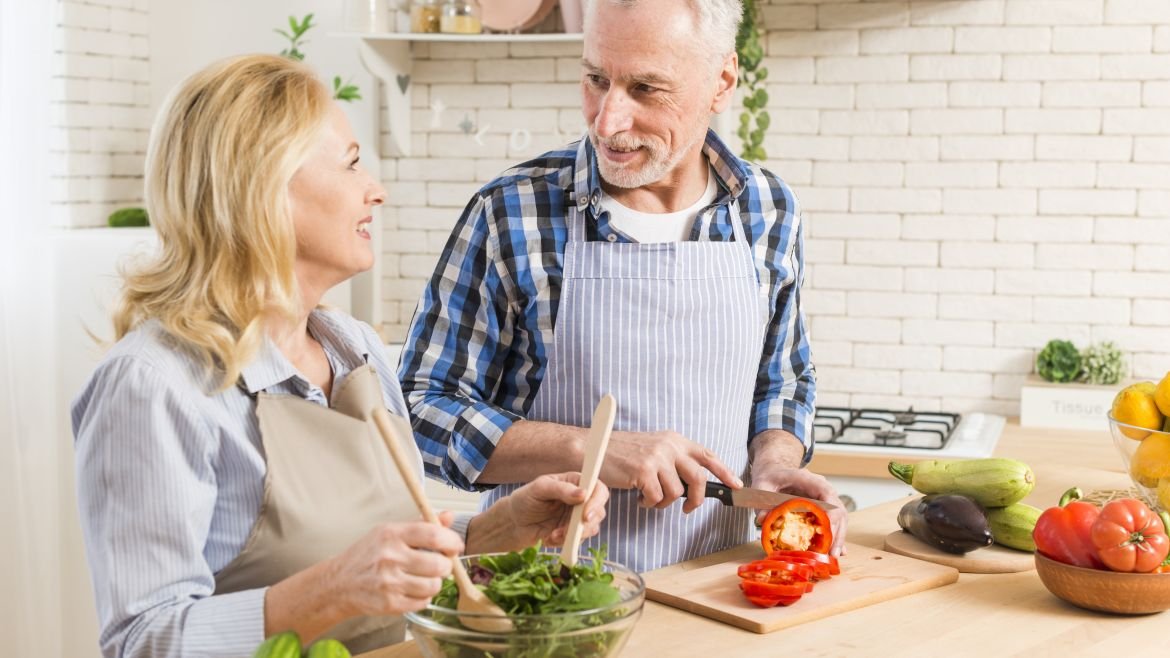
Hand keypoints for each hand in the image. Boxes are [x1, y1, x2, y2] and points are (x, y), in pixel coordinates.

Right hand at [324, 515, 462, 617]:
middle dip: (445, 565)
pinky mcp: (389, 604)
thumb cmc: (368, 555)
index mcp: (392, 534)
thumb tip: (449, 516)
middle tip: (440, 565)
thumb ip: (421, 524)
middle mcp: (390, 557)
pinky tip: (413, 590)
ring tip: (425, 578)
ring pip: (433, 585)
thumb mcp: (390, 532)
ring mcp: (389, 582)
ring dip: (435, 583)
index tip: (455, 546)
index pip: (434, 535)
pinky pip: (423, 602)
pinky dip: (423, 597)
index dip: (451, 541)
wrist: (339, 583)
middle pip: (438, 564)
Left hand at [503, 473, 609, 547]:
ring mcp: (578, 517)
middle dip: (585, 524)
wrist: (515, 522)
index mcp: (575, 482)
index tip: (586, 515)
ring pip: (592, 528)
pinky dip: (565, 542)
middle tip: (568, 530)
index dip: (596, 502)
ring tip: (553, 534)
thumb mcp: (539, 489)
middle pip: (599, 511)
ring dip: (573, 534)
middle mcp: (581, 499)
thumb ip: (560, 489)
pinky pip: (579, 540)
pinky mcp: (573, 532)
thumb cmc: (525, 499)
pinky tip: (549, 538)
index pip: (598, 489)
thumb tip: (583, 493)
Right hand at [600, 430, 742, 512]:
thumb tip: (691, 483)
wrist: (593, 448)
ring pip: (676, 493)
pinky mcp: (643, 471)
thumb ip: (673, 460)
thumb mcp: (653, 448)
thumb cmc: (621, 452)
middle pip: (698, 479)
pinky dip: (649, 504)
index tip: (736, 485)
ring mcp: (657, 458)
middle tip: (687, 509)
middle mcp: (669, 446)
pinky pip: (657, 498)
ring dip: (664, 503)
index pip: (707, 455)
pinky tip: (639, 499)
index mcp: (674, 440)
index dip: (724, 471)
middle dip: (696, 500)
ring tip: (650, 499)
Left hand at [750, 463, 848, 555]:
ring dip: (838, 537)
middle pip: (838, 510)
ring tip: (833, 556)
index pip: (827, 494)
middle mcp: (822, 489)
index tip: (827, 533)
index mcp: (810, 479)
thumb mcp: (762, 485)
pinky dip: (833, 536)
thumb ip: (761, 501)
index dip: (831, 514)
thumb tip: (762, 519)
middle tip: (832, 553)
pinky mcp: (823, 508)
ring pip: (839, 518)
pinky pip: (833, 522)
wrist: (775, 471)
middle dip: (837, 533)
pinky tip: (834, 551)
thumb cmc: (770, 476)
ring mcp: (825, 498)